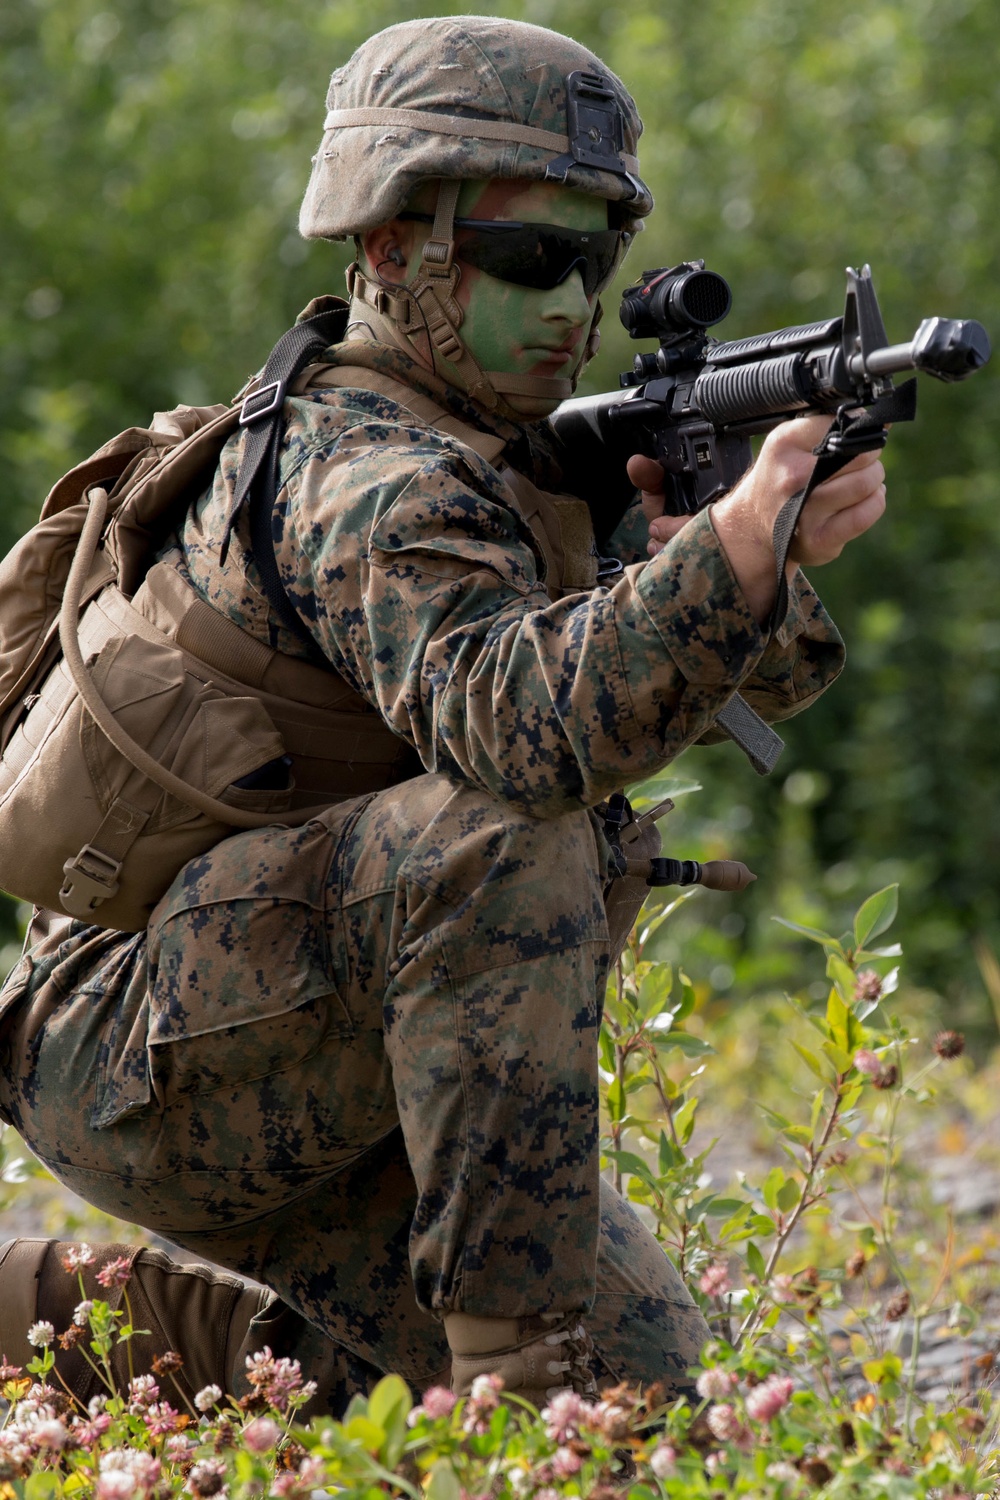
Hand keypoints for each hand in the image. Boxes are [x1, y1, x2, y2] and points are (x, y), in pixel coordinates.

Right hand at [630, 416, 886, 622]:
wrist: (751, 524)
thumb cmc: (778, 478)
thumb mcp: (789, 442)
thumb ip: (827, 427)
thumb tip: (879, 422)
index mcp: (785, 444)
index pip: (843, 424)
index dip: (859, 427)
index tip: (858, 435)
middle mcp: (793, 477)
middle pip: (862, 455)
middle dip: (869, 456)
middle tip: (859, 462)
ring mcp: (806, 511)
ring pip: (867, 483)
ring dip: (874, 480)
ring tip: (860, 481)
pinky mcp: (819, 539)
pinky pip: (865, 514)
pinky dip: (874, 503)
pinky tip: (862, 500)